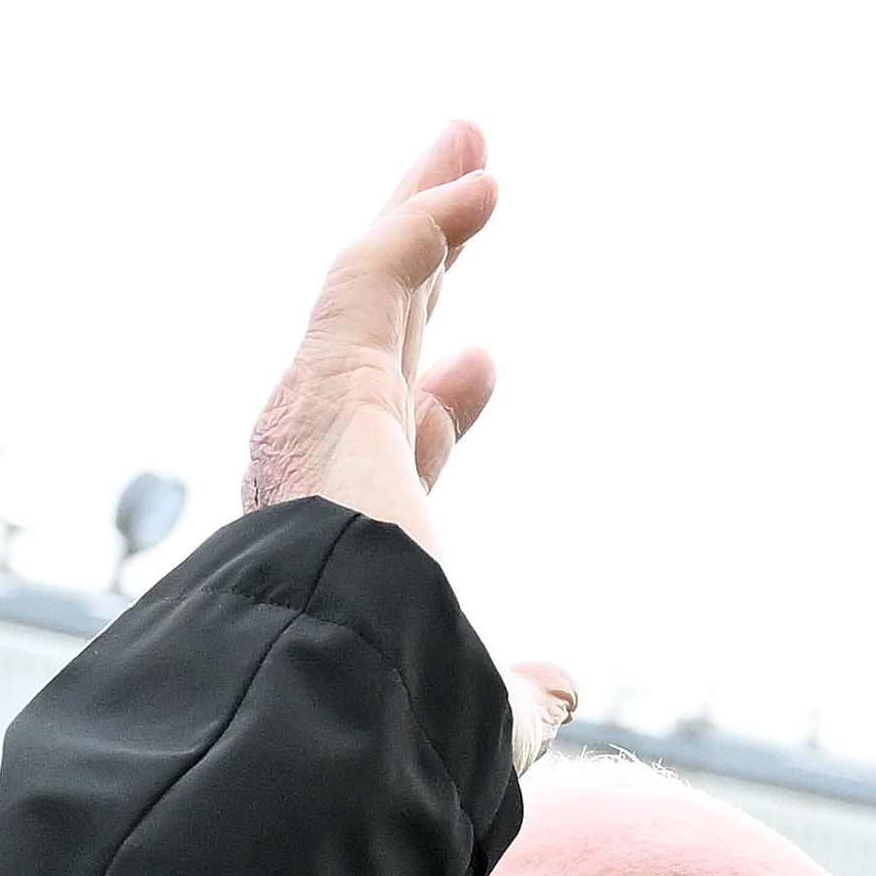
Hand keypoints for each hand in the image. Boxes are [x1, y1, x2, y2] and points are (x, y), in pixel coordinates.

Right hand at [240, 124, 575, 768]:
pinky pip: (370, 275)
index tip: (483, 367)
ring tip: (470, 146)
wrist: (325, 708)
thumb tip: (559, 687)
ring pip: (371, 287)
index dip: (441, 404)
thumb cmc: (390, 728)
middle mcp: (325, 469)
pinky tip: (480, 181)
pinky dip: (424, 223)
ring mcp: (317, 416)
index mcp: (355, 536)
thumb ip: (516, 698)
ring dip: (422, 213)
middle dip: (427, 270)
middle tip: (467, 201)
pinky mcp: (325, 380)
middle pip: (382, 340)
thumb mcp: (479, 712)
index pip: (397, 448)